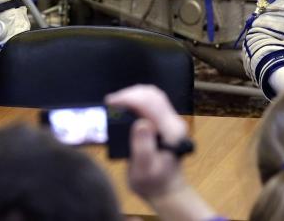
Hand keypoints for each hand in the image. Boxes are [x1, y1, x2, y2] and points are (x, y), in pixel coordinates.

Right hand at [106, 85, 214, 219]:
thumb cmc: (152, 183)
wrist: (166, 190)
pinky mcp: (166, 122)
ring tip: (115, 103)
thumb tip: (141, 123)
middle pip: (152, 94)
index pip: (151, 103)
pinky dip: (136, 100)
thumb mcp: (144, 170)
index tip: (110, 102)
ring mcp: (171, 120)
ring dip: (132, 95)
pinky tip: (124, 106)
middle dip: (129, 94)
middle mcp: (174, 122)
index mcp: (171, 132)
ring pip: (152, 95)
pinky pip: (152, 102)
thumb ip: (143, 146)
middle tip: (110, 102)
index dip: (129, 98)